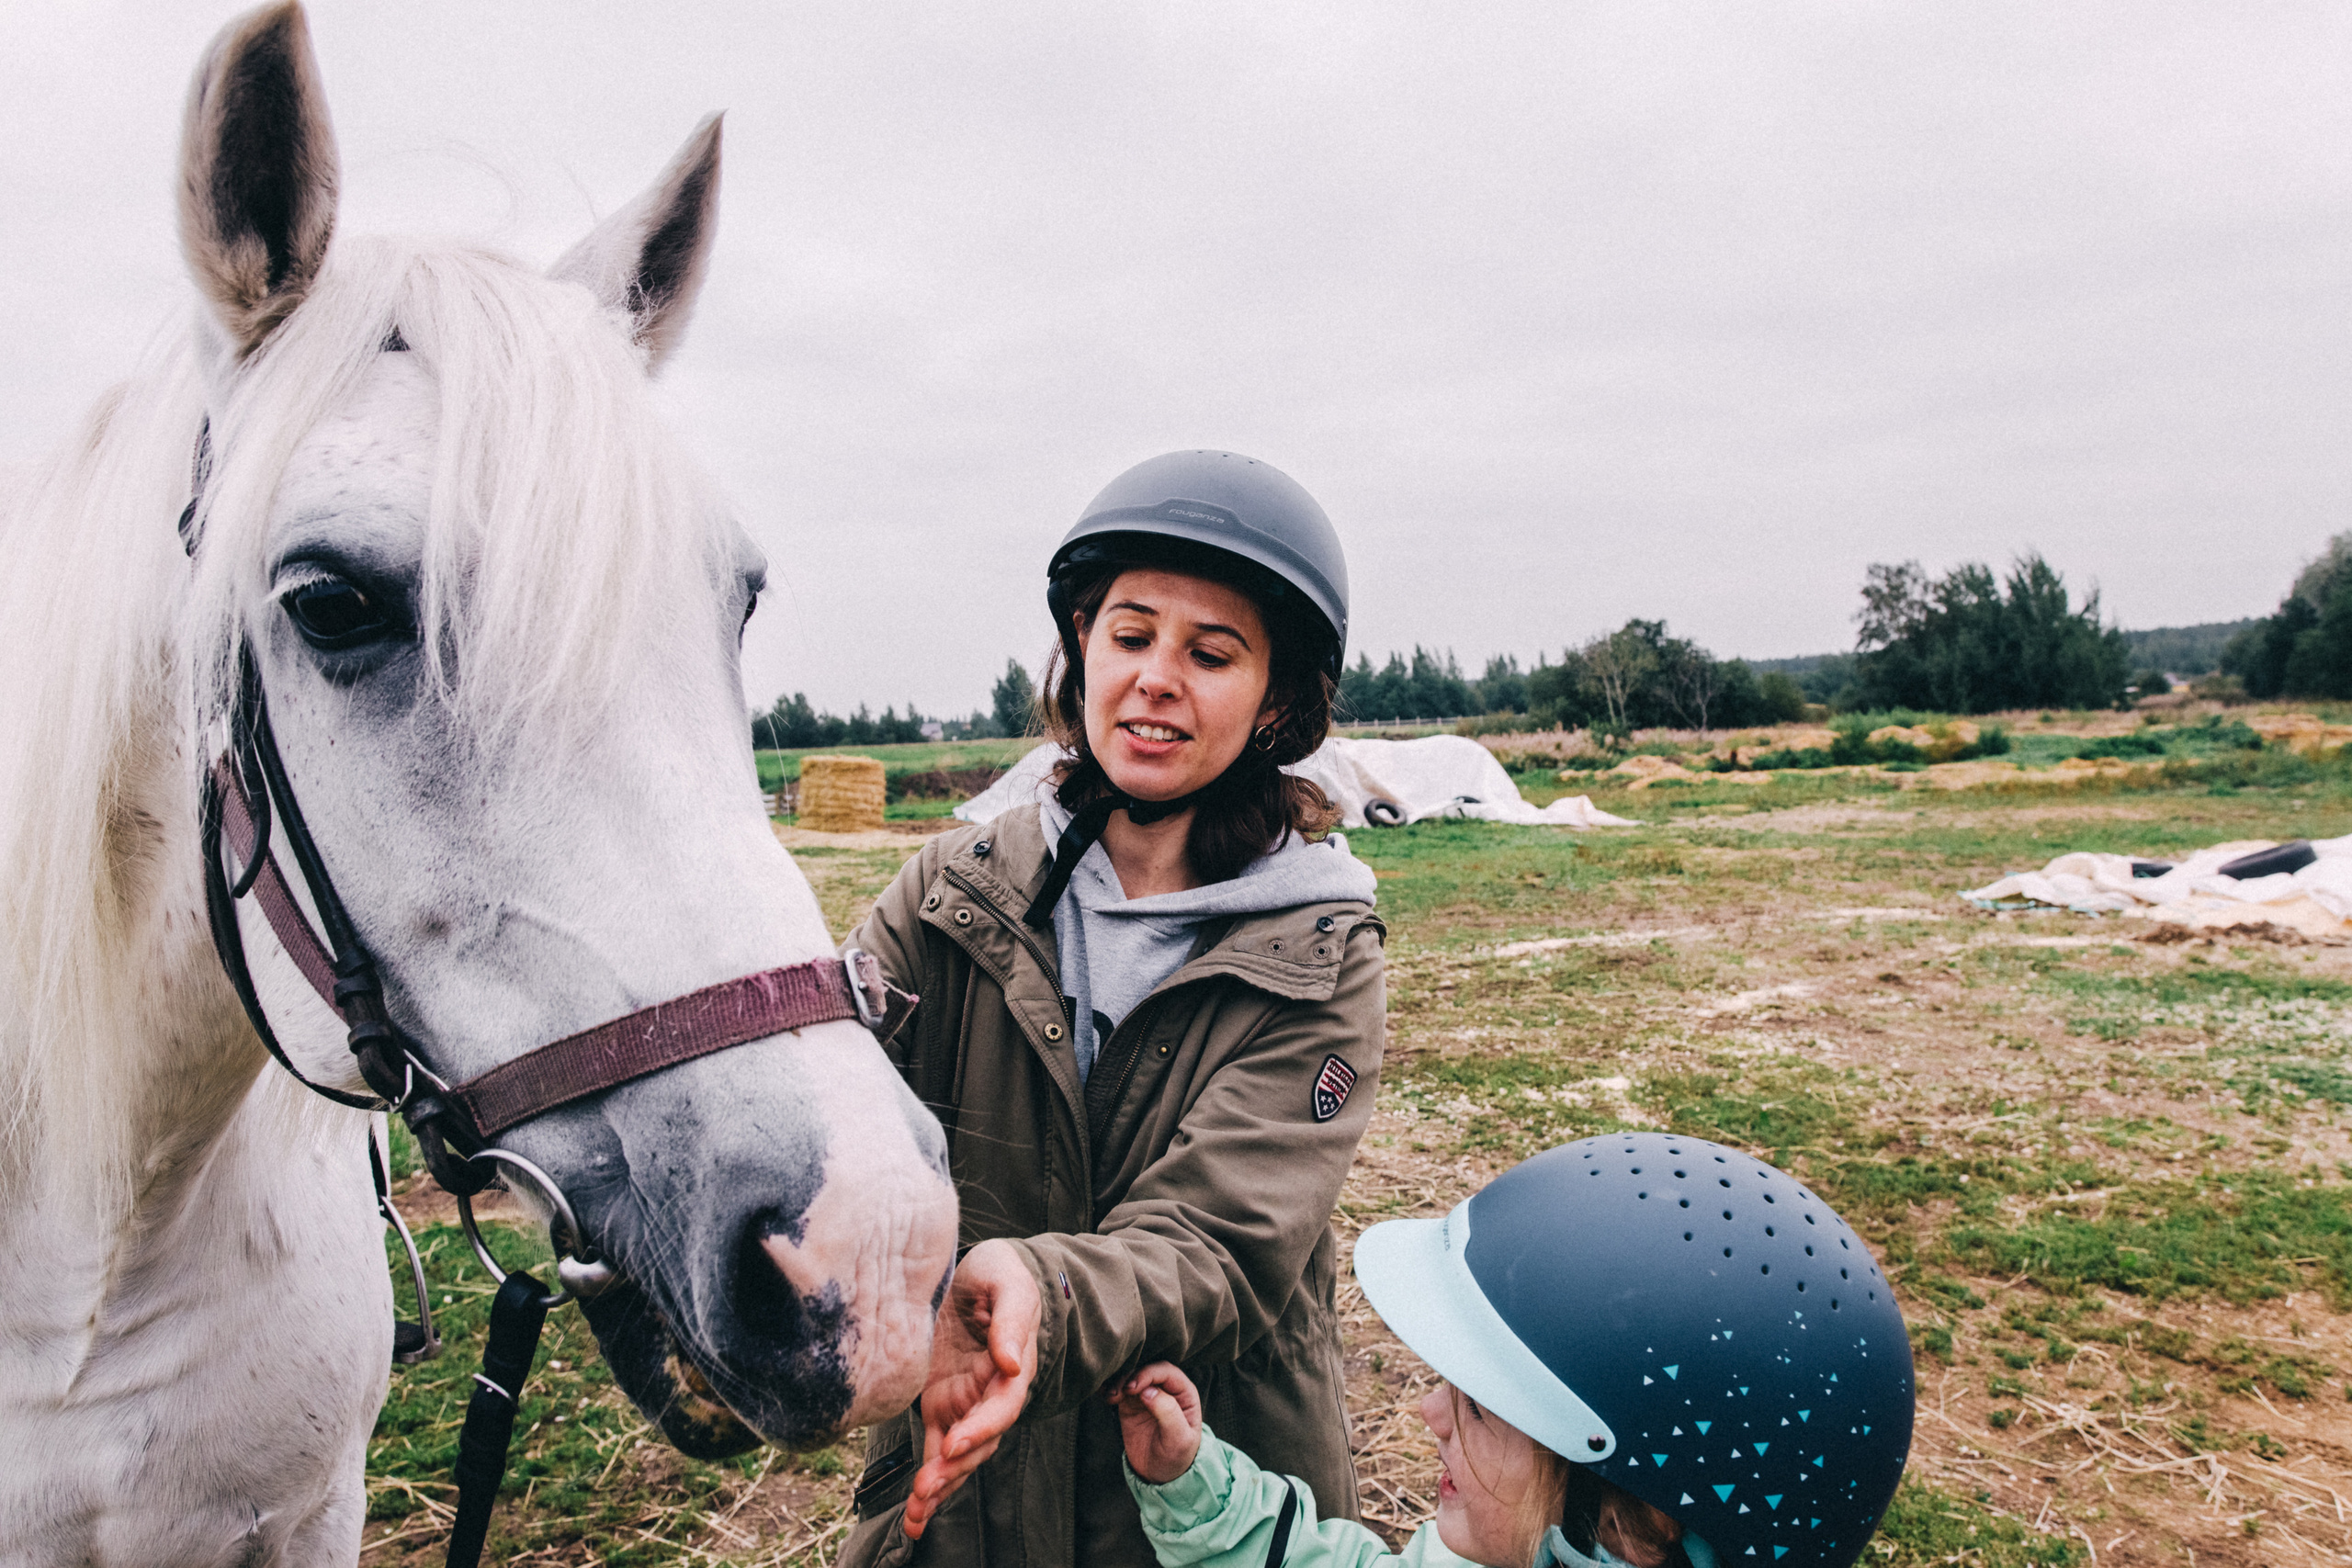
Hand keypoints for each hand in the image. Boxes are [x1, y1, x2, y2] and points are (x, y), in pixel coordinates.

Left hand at [903, 1240, 1040, 1539]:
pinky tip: (915, 1514)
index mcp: (1012, 1367)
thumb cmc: (999, 1271)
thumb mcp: (1007, 1281)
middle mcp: (990, 1393)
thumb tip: (1010, 1361)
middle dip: (955, 1469)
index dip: (981, 1428)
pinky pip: (935, 1449)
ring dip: (940, 1485)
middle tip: (927, 1488)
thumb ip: (1011, 1317)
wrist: (975, 1271)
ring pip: (957, 1455)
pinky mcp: (940, 1403)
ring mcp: (965, 1402)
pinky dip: (928, 1482)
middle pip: (979, 1442)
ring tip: (917, 1513)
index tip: (954, 1444)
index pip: (1002, 1407)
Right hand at [1111, 1362, 1201, 1484]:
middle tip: (1118, 1393)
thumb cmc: (1177, 1457)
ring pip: (1131, 1378)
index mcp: (1184, 1393)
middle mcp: (1166, 1390)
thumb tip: (1148, 1390)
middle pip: (1146, 1370)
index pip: (1166, 1372)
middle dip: (1131, 1377)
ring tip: (1111, 1397)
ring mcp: (1147, 1396)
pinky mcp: (1130, 1406)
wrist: (1160, 1476)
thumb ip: (1168, 1413)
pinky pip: (1119, 1390)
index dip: (1148, 1374)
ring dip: (1118, 1382)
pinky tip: (1103, 1394)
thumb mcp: (1179, 1439)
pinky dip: (1110, 1388)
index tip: (1132, 1388)